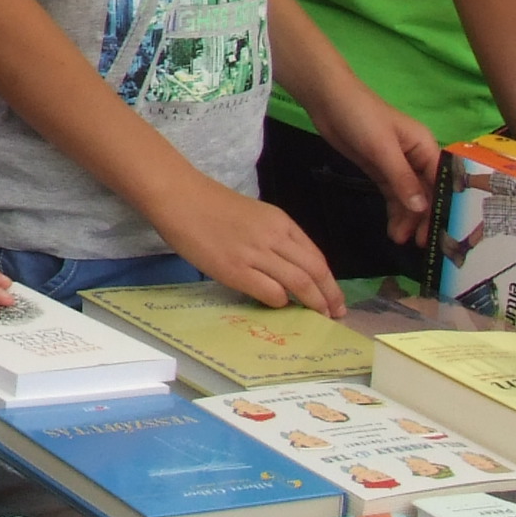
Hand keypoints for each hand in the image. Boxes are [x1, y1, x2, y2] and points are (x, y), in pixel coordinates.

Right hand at [143, 172, 344, 313]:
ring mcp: (255, 254)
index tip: (334, 298)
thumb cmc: (212, 206)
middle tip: (336, 315)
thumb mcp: (255, 216)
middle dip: (329, 297)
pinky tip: (279, 306)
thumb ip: (274, 238)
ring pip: (299, 283)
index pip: (316, 256)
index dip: (330, 281)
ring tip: (318, 318)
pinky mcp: (235, 270)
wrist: (180, 198)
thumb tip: (289, 268)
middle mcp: (274, 237)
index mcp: (281, 222)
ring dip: (313, 304)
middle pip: (315, 271)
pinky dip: (281, 302)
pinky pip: (271, 292)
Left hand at [309, 86, 439, 250]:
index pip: (442, 182)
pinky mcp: (380, 170)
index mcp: (426, 147)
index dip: (443, 206)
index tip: (442, 232)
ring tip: (401, 241)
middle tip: (421, 244)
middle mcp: (417, 157)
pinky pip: (393, 195)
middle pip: (427, 193)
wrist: (328, 101)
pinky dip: (395, 212)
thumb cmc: (361, 117)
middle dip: (424, 218)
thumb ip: (402, 179)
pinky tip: (394, 229)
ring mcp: (398, 165)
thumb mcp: (383, 149)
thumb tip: (422, 208)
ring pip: (409, 198)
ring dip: (408, 219)